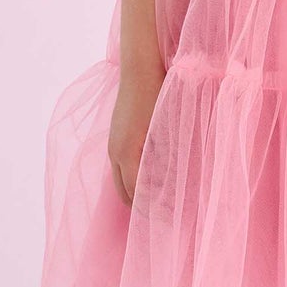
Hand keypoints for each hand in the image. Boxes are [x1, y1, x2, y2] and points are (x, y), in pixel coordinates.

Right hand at [108, 65, 165, 205]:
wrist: (140, 68)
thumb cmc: (158, 95)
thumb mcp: (166, 130)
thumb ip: (168, 158)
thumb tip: (173, 184)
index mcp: (127, 154)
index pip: (137, 195)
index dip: (152, 209)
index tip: (170, 218)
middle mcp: (116, 153)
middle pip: (125, 194)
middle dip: (143, 207)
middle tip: (166, 216)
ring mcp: (113, 145)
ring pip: (121, 182)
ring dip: (137, 193)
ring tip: (160, 201)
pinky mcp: (116, 137)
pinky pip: (121, 168)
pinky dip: (134, 179)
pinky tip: (152, 177)